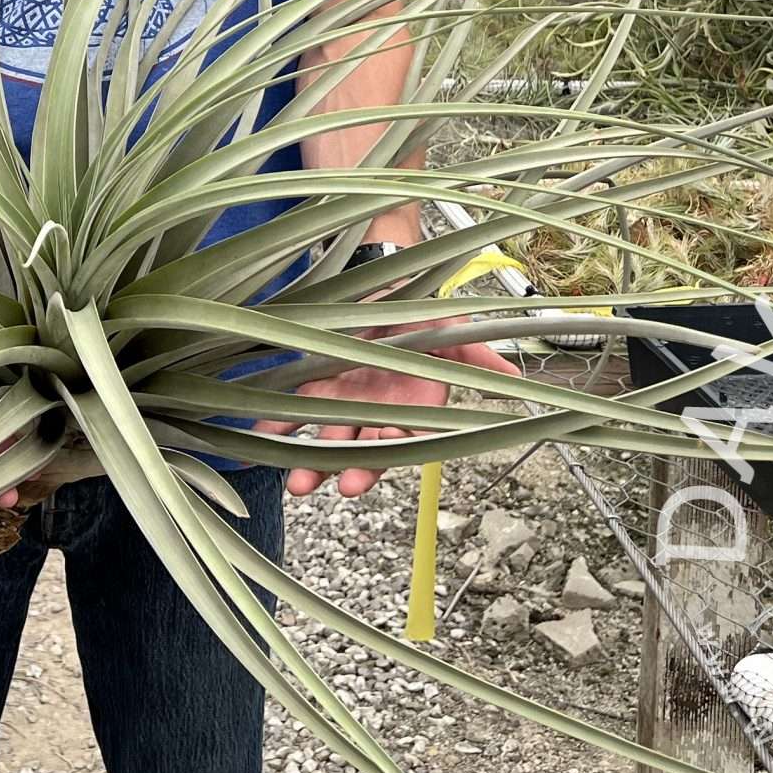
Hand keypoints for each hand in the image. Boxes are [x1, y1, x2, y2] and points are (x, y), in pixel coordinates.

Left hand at [261, 318, 517, 498]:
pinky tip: (259, 441)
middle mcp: (378, 412)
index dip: (398, 449)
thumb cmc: (419, 312)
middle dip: (355, 468)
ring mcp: (343, 403)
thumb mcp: (450, 328)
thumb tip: (514, 377)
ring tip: (298, 485)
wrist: (380, 286)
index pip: (409, 437)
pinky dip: (273, 428)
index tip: (390, 451)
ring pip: (327, 439)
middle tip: (342, 486)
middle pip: (367, 447)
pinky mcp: (312, 386)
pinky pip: (290, 412)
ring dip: (312, 463)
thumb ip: (476, 356)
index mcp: (415, 405)